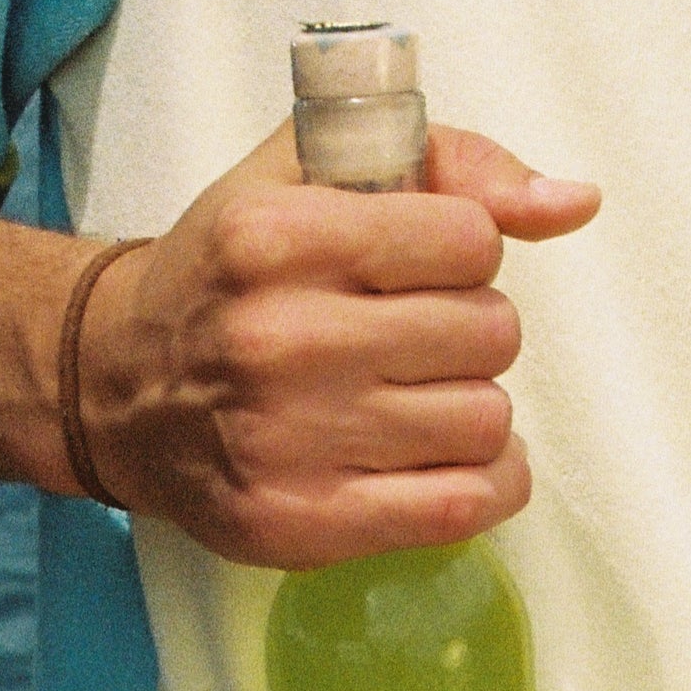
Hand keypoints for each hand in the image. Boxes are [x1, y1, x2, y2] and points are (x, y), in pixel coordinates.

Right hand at [74, 126, 598, 567]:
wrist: (118, 392)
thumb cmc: (228, 281)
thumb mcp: (307, 178)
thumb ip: (448, 166)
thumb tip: (572, 203)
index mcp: (278, 238)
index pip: (468, 239)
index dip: (463, 253)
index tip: (421, 270)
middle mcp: (280, 340)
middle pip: (489, 332)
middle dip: (472, 332)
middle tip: (419, 342)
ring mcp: (290, 441)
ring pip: (486, 420)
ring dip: (474, 409)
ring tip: (421, 400)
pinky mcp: (304, 524)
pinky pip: (464, 506)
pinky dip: (488, 483)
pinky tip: (454, 460)